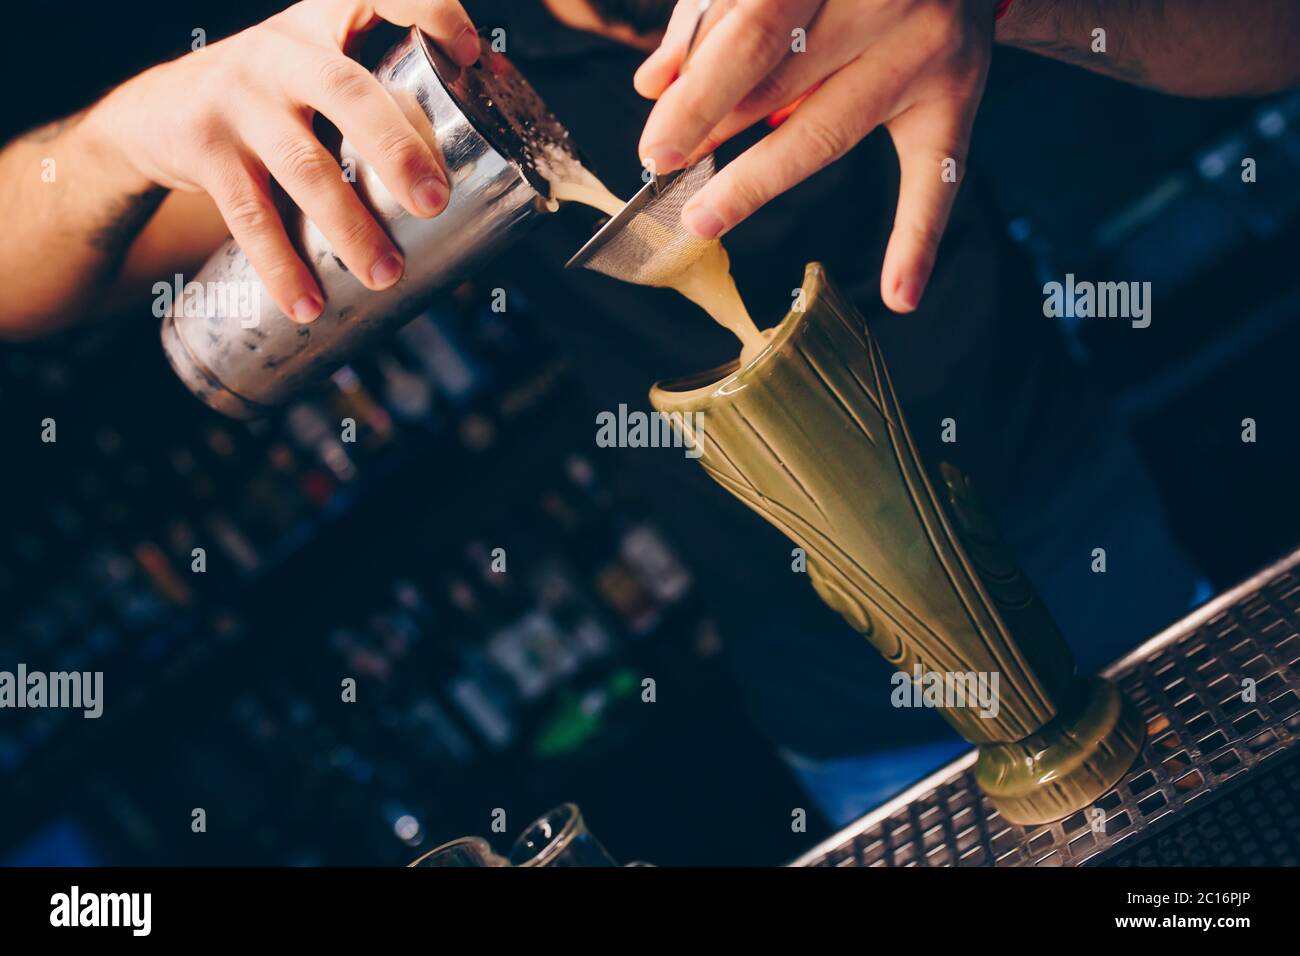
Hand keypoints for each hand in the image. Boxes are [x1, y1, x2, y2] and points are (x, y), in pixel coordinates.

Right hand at [91, 0, 480, 322]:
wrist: (158, 113)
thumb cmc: (275, 98)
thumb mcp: (322, 72)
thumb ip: (385, 96)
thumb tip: (483, 168)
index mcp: (326, 23)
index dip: (428, 10)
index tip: (470, 51)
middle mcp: (283, 50)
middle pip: (346, 92)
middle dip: (396, 150)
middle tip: (434, 202)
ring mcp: (239, 96)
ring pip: (303, 165)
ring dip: (349, 227)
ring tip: (386, 273)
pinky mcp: (203, 146)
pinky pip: (249, 215)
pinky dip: (281, 265)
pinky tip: (307, 302)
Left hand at [634, 0, 997, 312]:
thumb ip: (712, 17)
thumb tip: (653, 85)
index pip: (752, 32)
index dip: (697, 94)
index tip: (654, 146)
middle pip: (781, 81)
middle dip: (713, 132)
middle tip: (665, 177)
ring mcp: (928, 49)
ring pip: (829, 130)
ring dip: (760, 179)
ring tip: (708, 215)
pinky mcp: (959, 93)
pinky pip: (939, 176)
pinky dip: (919, 238)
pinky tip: (901, 293)